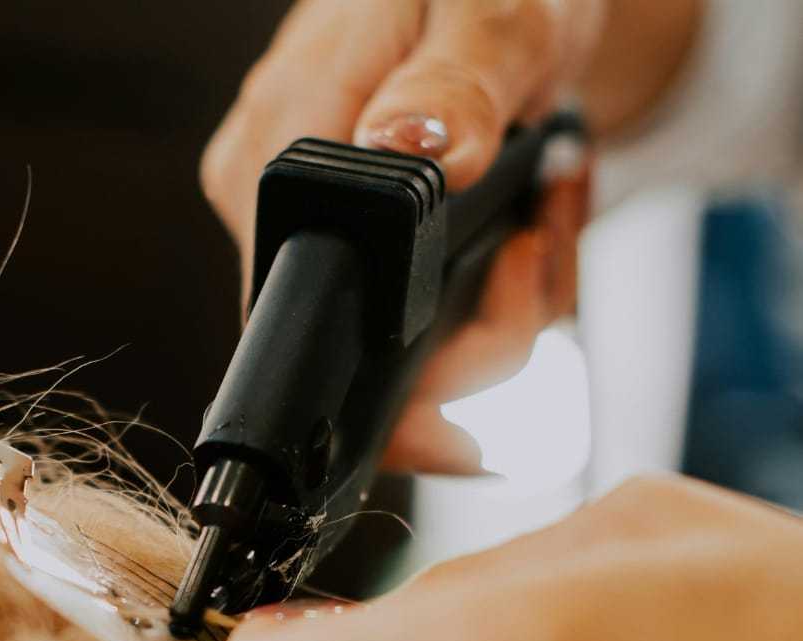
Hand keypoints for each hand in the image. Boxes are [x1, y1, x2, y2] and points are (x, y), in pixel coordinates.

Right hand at [204, 0, 605, 472]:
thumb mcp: (491, 11)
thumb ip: (453, 84)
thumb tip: (412, 153)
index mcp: (277, 143)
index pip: (300, 325)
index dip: (386, 394)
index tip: (469, 422)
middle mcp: (274, 202)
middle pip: (360, 357)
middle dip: (481, 334)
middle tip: (539, 248)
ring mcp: (315, 229)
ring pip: (406, 350)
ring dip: (505, 304)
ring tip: (544, 207)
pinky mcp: (357, 242)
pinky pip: (425, 318)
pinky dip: (497, 288)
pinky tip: (525, 219)